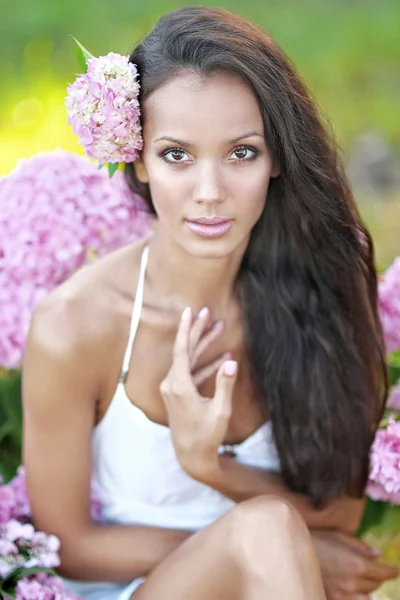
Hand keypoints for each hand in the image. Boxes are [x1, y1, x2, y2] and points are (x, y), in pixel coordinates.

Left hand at [160, 306, 237, 477]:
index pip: (182, 351)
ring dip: (203, 345)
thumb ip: (225, 385)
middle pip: (185, 350)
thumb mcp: (220, 412)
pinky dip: (205, 364)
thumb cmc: (206, 436)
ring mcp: (173, 389)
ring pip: (188, 359)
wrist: (191, 455)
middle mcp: (172, 384)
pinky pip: (191, 372)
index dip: (186, 329)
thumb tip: (231, 362)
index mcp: (179, 387)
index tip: (189, 312)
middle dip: (197, 330)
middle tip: (207, 311)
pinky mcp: (178, 393)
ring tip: (219, 327)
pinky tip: (222, 357)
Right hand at [311, 530, 398, 599]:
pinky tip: (351, 588)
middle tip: (375, 569)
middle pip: (375, 584)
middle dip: (378, 576)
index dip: (392, 571)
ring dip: (368, 588)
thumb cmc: (316, 539)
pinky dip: (356, 595)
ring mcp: (343, 595)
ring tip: (363, 580)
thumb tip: (377, 554)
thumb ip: (360, 546)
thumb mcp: (339, 536)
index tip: (395, 569)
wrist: (291, 552)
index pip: (383, 572)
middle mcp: (353, 583)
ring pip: (366, 597)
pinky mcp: (333, 599)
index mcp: (357, 565)